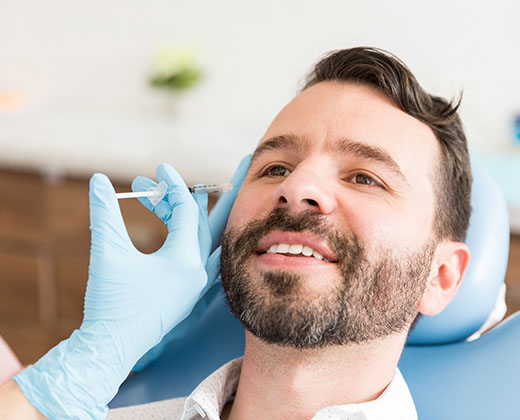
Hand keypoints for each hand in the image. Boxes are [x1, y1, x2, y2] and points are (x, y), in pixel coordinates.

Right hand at [14, 163, 214, 419]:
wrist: (110, 350)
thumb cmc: (110, 304)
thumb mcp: (107, 253)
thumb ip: (104, 213)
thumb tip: (97, 180)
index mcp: (185, 260)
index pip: (186, 211)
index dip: (172, 186)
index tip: (159, 169)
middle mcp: (197, 273)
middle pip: (200, 224)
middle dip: (184, 199)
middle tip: (172, 181)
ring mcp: (196, 288)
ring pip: (202, 243)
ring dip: (192, 220)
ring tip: (180, 200)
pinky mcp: (188, 298)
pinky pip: (203, 262)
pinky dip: (194, 243)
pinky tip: (186, 234)